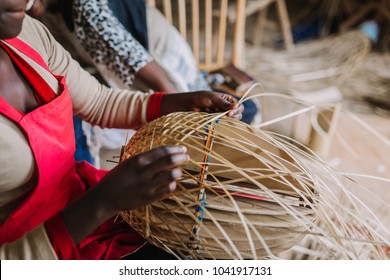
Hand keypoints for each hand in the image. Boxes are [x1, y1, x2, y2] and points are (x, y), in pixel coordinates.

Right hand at [61, 146, 188, 243]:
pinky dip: (173, 184)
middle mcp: (144, 172)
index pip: (162, 151)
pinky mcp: (149, 198)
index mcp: (138, 160)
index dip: (176, 149)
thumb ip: (146, 159)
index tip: (183, 149)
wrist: (105, 198)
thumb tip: (166, 154)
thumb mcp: (129, 163)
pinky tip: (171, 183)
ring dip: (178, 172)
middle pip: (170, 161)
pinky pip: (168, 190)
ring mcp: (147, 186)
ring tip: (177, 171)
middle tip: (186, 157)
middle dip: (182, 158)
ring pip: (172, 176)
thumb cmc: (118, 177)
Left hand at [160, 91, 243, 119]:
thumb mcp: (212, 99)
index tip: (229, 114)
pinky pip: (223, 125)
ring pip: (231, 121)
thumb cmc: (199, 98)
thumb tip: (236, 106)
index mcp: (227, 100)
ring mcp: (221, 115)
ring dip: (227, 121)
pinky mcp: (216, 122)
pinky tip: (218, 124)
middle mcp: (226, 108)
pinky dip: (222, 125)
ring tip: (219, 119)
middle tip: (226, 117)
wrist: (188, 105)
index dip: (236, 110)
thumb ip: (223, 103)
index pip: (239, 106)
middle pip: (237, 114)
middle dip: (233, 116)